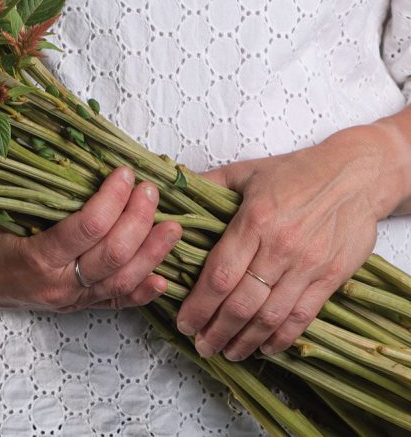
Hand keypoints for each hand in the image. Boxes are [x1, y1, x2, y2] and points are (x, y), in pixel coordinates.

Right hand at [0, 166, 182, 311]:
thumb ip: (29, 188)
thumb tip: (64, 145)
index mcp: (32, 258)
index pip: (85, 229)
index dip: (111, 199)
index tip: (124, 172)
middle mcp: (54, 285)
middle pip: (112, 255)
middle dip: (138, 220)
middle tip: (150, 189)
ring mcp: (67, 300)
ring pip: (121, 280)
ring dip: (152, 253)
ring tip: (172, 227)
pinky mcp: (74, 306)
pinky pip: (114, 302)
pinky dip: (141, 291)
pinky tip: (162, 279)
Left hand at [175, 125, 397, 360]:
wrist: (355, 175)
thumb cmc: (295, 172)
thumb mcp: (245, 172)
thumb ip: (207, 185)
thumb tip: (169, 192)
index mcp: (254, 221)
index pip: (219, 274)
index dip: (199, 305)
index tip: (183, 321)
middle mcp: (280, 247)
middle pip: (242, 303)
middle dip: (216, 330)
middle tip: (200, 345)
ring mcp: (308, 265)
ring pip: (271, 315)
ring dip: (245, 340)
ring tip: (227, 352)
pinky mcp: (331, 277)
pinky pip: (303, 315)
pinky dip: (282, 337)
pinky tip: (265, 347)